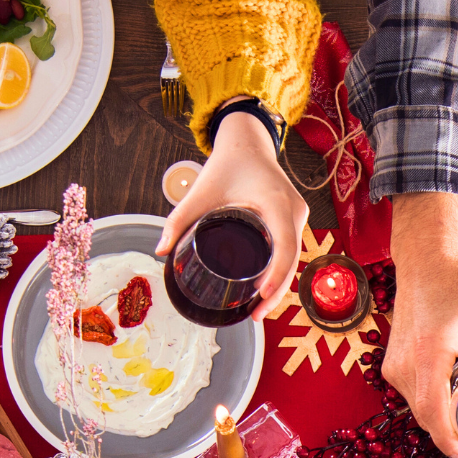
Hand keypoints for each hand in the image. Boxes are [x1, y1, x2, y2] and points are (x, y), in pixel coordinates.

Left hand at [155, 108, 307, 322]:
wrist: (247, 142)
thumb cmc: (227, 164)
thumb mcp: (201, 192)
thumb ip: (178, 219)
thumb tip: (159, 251)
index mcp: (276, 202)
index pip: (284, 246)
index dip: (276, 275)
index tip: (261, 295)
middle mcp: (294, 210)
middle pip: (292, 260)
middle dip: (276, 291)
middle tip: (255, 315)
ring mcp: (298, 215)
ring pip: (294, 258)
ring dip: (280, 284)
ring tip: (259, 309)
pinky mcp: (295, 218)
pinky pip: (292, 249)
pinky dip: (281, 270)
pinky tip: (267, 289)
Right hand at [385, 193, 457, 457]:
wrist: (427, 260)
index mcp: (429, 355)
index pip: (434, 413)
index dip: (449, 442)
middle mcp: (404, 365)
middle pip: (426, 417)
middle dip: (450, 437)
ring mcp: (394, 365)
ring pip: (418, 407)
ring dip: (442, 421)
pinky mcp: (392, 363)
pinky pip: (413, 395)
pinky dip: (433, 404)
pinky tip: (455, 404)